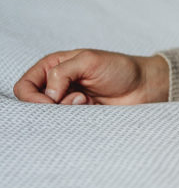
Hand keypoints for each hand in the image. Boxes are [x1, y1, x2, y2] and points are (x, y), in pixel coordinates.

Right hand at [13, 49, 168, 105]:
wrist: (144, 87)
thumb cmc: (120, 69)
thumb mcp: (89, 60)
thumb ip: (62, 73)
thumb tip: (48, 96)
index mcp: (54, 67)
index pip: (25, 86)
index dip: (31, 97)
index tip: (50, 102)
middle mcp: (57, 86)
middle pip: (32, 105)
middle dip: (49, 107)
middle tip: (74, 100)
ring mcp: (67, 103)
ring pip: (49, 118)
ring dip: (66, 112)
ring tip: (86, 101)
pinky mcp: (79, 117)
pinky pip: (66, 126)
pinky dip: (75, 120)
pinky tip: (92, 108)